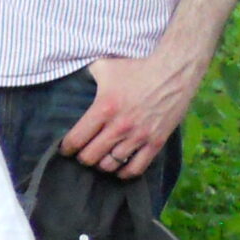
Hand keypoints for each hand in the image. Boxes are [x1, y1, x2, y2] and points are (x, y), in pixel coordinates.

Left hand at [60, 52, 200, 179]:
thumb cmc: (137, 68)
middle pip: (90, 157)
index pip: (75, 140)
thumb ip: (85, 75)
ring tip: (100, 158)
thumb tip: (69, 78)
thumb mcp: (105, 66)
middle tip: (83, 153)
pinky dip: (124, 172)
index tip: (65, 148)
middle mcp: (119, 126)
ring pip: (110, 165)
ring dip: (102, 164)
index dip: (66, 148)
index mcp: (104, 108)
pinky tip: (120, 167)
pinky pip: (136, 169)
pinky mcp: (156, 142)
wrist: (174, 72)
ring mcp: (139, 136)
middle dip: (82, 157)